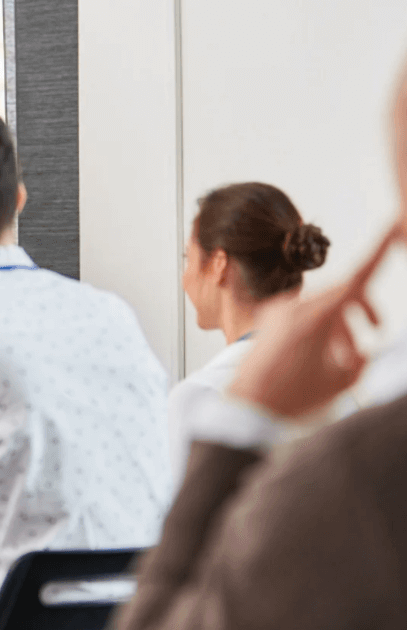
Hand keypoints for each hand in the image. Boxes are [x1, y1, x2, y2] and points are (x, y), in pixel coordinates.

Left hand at [228, 223, 402, 418]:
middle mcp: (296, 307)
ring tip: (342, 360)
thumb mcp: (342, 382)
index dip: (378, 253)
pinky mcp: (269, 320)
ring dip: (339, 328)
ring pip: (323, 307)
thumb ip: (360, 359)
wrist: (246, 407)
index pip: (358, 279)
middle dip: (362, 313)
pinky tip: (318, 358)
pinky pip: (302, 315)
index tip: (390, 228)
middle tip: (377, 330)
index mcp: (317, 316)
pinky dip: (318, 330)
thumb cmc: (292, 398)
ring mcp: (279, 312)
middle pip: (342, 295)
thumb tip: (361, 351)